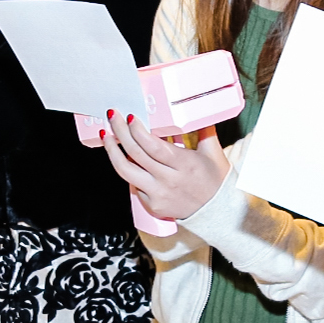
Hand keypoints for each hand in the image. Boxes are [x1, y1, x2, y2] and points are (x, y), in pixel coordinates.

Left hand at [99, 113, 227, 223]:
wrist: (217, 212)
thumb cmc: (215, 182)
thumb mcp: (213, 153)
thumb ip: (204, 130)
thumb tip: (198, 109)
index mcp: (185, 164)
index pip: (153, 146)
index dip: (137, 131)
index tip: (130, 117)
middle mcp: (169, 180)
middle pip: (136, 154)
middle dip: (121, 132)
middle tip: (113, 117)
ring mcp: (158, 194)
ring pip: (126, 171)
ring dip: (112, 151)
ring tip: (106, 136)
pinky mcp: (152, 205)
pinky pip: (133, 184)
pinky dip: (127, 169)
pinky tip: (122, 156)